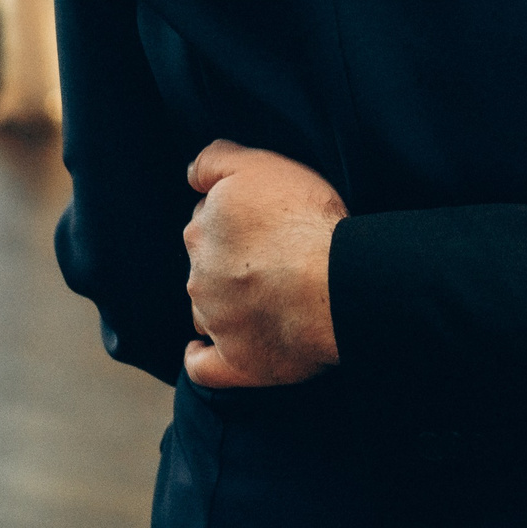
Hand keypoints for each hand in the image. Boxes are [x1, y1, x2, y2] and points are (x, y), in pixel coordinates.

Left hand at [179, 140, 346, 390]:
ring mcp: (217, 323)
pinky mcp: (238, 362)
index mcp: (201, 231)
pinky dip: (203, 358)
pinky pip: (204, 367)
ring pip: (206, 309)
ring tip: (261, 298)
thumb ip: (215, 160)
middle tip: (271, 256)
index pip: (206, 220)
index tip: (263, 221)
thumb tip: (190, 173)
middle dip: (228, 260)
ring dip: (222, 304)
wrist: (336, 281)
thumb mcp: (259, 165)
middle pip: (206, 264)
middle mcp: (200, 277)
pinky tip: (206, 350)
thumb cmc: (305, 220)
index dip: (235, 218)